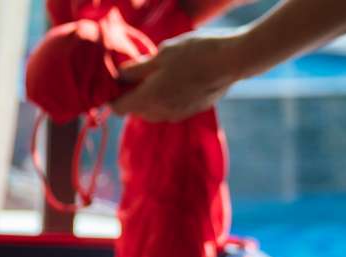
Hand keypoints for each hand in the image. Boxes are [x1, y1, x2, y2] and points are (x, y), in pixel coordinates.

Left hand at [111, 30, 248, 121]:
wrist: (233, 61)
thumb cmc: (196, 53)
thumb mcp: (162, 54)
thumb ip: (137, 69)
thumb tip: (119, 75)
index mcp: (149, 98)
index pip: (118, 108)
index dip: (113, 96)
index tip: (116, 82)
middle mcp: (161, 113)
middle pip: (135, 111)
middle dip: (131, 96)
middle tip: (137, 74)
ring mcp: (177, 115)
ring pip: (152, 112)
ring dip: (149, 99)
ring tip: (157, 76)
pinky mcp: (191, 112)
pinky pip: (169, 110)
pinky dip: (165, 100)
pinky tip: (174, 81)